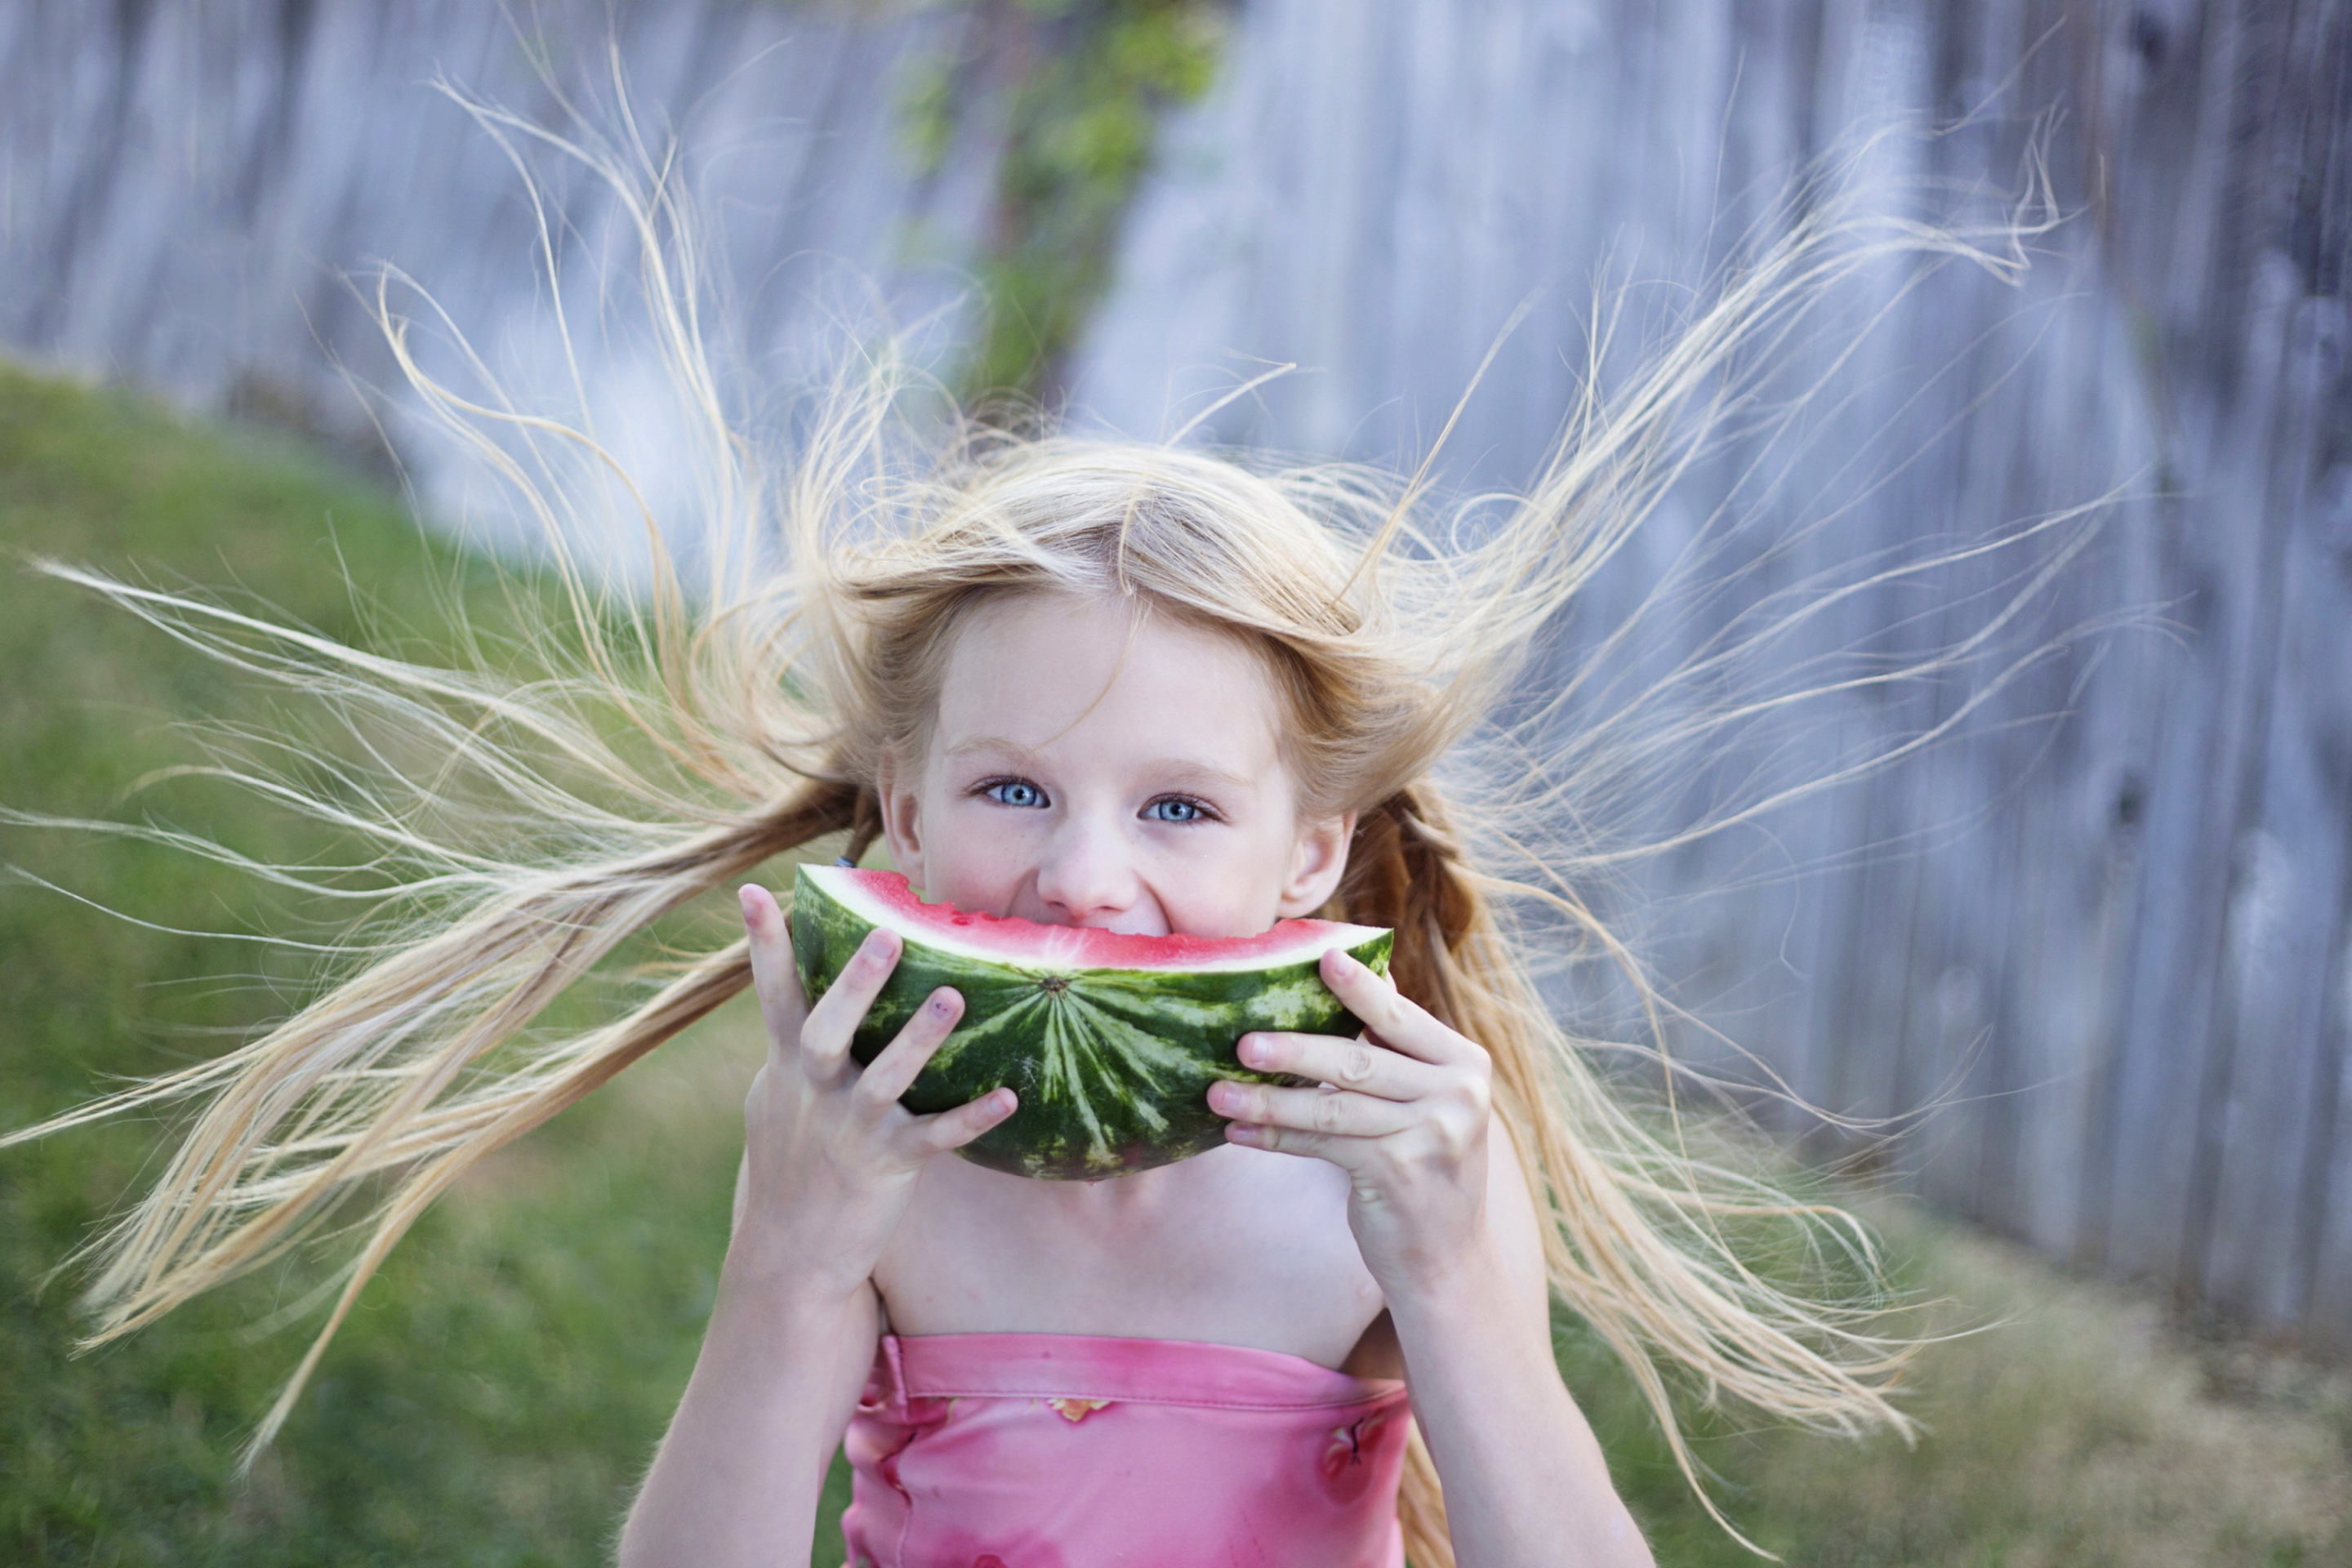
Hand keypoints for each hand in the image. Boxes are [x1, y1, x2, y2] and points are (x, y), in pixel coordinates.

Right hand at [730, 883, 1015, 1299]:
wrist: (790, 1251)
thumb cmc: (791, 1158)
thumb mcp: (777, 1096)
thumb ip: (792, 1042)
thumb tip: (796, 979)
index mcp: (785, 1066)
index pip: (772, 994)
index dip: (764, 943)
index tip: (754, 889)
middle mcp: (812, 1092)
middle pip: (826, 1030)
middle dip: (855, 984)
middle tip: (887, 935)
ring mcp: (849, 1129)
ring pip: (884, 1079)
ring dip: (919, 1040)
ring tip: (952, 998)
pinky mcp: (887, 1165)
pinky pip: (935, 1137)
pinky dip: (970, 1118)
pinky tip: (1008, 1097)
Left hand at [1208, 947, 1493, 1296]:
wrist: (1448, 1260)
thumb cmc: (1426, 1165)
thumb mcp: (1428, 1101)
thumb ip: (1397, 1050)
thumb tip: (1356, 976)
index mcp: (1465, 1062)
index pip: (1399, 1017)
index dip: (1358, 988)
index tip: (1320, 958)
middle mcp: (1457, 1093)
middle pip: (1358, 1060)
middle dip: (1294, 1050)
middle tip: (1241, 1043)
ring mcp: (1431, 1134)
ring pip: (1332, 1106)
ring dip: (1269, 1101)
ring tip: (1219, 1093)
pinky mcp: (1399, 1173)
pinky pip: (1323, 1145)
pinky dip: (1276, 1139)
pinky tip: (1238, 1134)